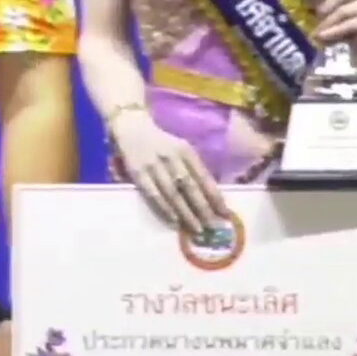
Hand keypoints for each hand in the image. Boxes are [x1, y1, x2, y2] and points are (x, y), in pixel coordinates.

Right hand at [111, 111, 226, 233]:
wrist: (131, 126)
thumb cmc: (161, 142)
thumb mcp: (180, 148)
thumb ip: (193, 168)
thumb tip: (212, 196)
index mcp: (185, 150)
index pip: (204, 176)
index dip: (215, 195)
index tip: (225, 213)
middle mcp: (171, 157)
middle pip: (190, 187)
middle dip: (203, 208)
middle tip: (214, 226)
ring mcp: (154, 165)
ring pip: (173, 193)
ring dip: (186, 213)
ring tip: (197, 229)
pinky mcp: (138, 173)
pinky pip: (153, 194)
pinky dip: (165, 209)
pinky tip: (174, 222)